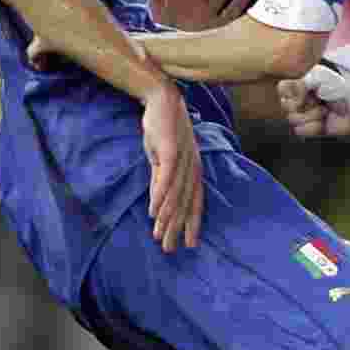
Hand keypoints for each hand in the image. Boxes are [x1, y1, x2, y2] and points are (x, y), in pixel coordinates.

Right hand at [141, 83, 203, 251]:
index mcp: (193, 171)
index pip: (195, 203)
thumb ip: (162, 181)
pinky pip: (165, 178)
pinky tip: (154, 212)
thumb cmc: (163, 130)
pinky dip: (160, 197)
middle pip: (185, 204)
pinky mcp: (170, 151)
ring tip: (159, 235)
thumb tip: (158, 204)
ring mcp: (183, 160)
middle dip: (178, 229)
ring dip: (167, 218)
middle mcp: (192, 168)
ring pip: (176, 195)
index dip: (193, 224)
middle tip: (169, 249)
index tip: (189, 245)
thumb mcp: (163, 159)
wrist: (162, 100)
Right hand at [278, 71, 349, 138]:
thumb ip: (299, 83)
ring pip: (291, 119)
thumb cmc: (340, 89)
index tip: (305, 92)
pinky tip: (323, 123)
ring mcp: (304, 116)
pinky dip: (313, 127)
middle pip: (285, 106)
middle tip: (318, 102)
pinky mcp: (310, 131)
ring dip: (310, 116)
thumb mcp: (319, 77)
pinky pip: (300, 131)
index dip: (291, 92)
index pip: (282, 89)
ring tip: (324, 112)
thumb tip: (294, 100)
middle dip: (303, 105)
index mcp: (300, 85)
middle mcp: (300, 100)